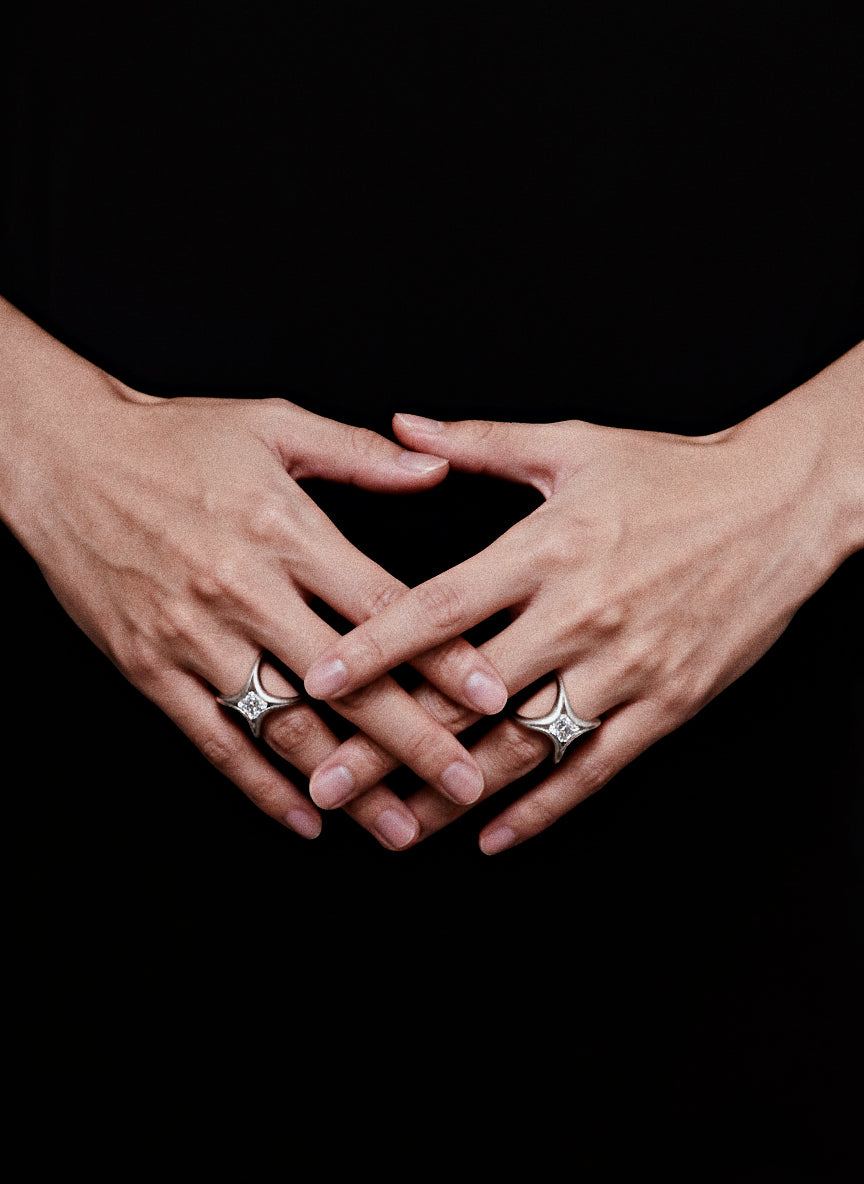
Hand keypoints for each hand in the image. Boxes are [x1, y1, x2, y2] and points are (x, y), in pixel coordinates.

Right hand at [0, 302, 508, 846]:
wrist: (63, 459)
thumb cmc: (173, 440)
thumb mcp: (272, 425)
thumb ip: (359, 455)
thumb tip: (435, 469)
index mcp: (284, 529)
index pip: (382, 606)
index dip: (442, 654)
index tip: (492, 694)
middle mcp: (244, 589)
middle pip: (347, 681)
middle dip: (413, 739)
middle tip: (465, 782)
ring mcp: (194, 635)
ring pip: (286, 724)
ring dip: (347, 781)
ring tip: (397, 825)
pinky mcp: (151, 667)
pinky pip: (215, 739)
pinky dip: (260, 784)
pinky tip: (305, 816)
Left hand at [304, 397, 848, 851]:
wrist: (781, 505)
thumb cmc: (672, 473)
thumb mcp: (573, 446)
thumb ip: (480, 443)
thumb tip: (402, 425)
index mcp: (547, 549)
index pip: (440, 609)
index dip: (373, 650)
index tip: (318, 684)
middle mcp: (580, 614)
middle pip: (467, 695)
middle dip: (390, 743)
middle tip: (327, 780)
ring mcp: (626, 667)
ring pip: (524, 745)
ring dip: (454, 791)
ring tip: (394, 827)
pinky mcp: (668, 703)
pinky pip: (596, 768)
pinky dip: (544, 808)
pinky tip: (494, 835)